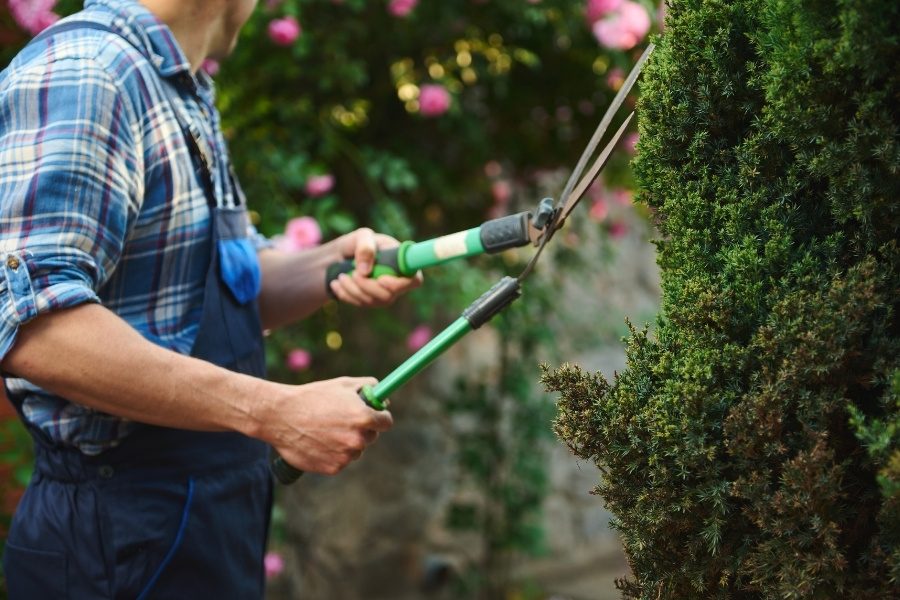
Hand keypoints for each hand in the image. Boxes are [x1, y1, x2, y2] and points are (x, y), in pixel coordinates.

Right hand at [263, 376, 393, 474]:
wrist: (281, 416)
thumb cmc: (312, 397)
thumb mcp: (343, 384)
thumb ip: (368, 387)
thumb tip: (382, 397)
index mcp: (364, 417)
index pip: (386, 422)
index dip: (380, 417)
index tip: (375, 415)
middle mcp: (358, 439)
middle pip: (372, 436)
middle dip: (362, 429)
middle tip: (343, 420)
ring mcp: (345, 455)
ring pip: (355, 450)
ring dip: (347, 443)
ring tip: (325, 430)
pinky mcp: (333, 468)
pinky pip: (341, 460)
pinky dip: (333, 453)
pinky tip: (318, 441)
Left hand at [329, 227, 422, 306]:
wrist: (341, 255)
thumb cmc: (358, 242)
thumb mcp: (361, 236)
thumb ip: (365, 246)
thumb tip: (365, 271)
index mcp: (402, 263)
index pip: (414, 281)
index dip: (400, 284)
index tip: (381, 279)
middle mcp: (397, 282)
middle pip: (388, 296)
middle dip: (367, 286)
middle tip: (353, 274)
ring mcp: (384, 294)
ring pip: (372, 302)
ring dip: (353, 290)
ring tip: (340, 276)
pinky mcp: (370, 301)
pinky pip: (360, 304)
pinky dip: (345, 294)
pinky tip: (336, 284)